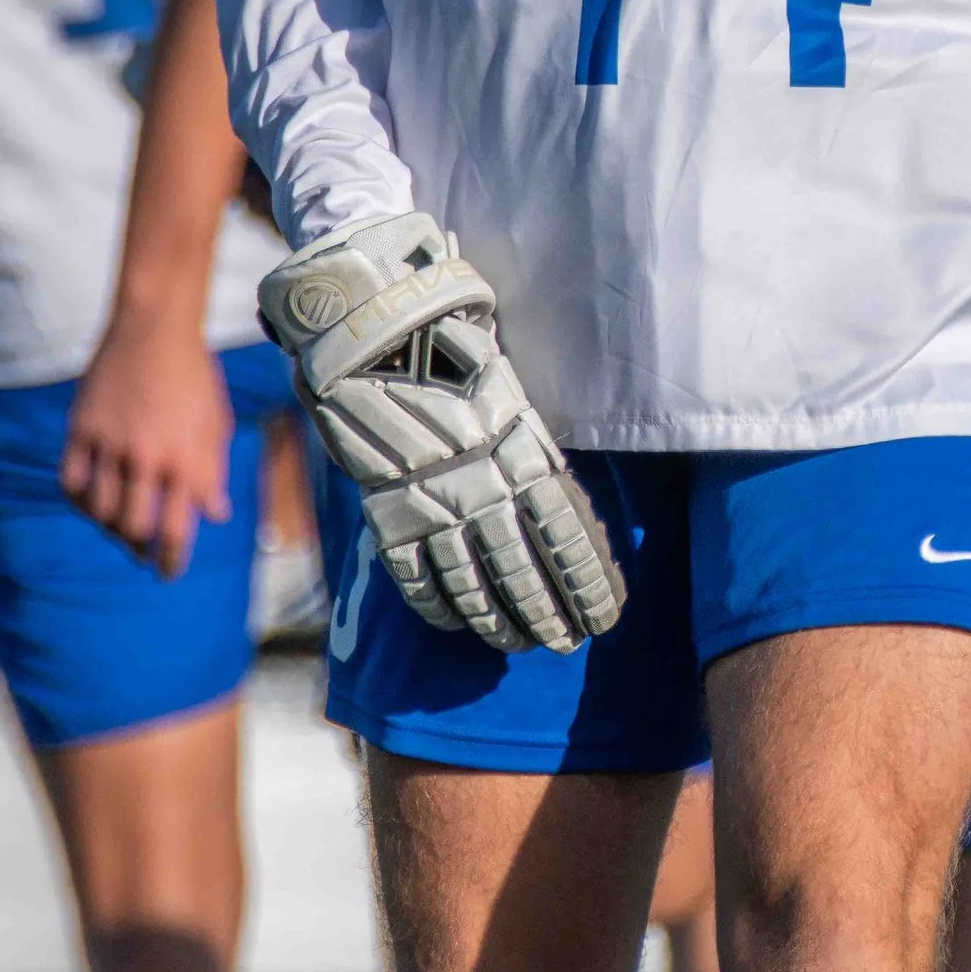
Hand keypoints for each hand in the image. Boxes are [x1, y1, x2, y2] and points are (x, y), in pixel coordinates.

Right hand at [62, 309, 231, 579]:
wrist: (155, 327)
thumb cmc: (194, 375)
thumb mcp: (216, 424)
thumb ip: (213, 472)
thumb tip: (215, 515)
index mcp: (186, 460)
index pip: (176, 531)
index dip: (170, 560)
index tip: (167, 571)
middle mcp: (147, 457)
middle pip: (133, 527)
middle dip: (138, 549)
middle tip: (141, 553)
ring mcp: (111, 443)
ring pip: (101, 510)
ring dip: (109, 528)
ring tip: (119, 530)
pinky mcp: (83, 428)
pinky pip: (72, 481)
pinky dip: (80, 500)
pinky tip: (91, 503)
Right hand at [259, 211, 624, 654]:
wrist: (366, 328)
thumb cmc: (449, 341)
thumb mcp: (509, 384)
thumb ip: (532, 442)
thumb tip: (561, 498)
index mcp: (521, 448)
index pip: (565, 534)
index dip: (585, 582)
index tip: (604, 615)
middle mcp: (479, 484)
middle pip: (522, 569)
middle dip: (548, 612)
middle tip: (564, 642)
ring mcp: (428, 502)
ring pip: (471, 583)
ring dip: (497, 620)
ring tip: (518, 643)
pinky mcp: (384, 511)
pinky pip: (414, 574)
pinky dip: (437, 604)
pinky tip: (455, 622)